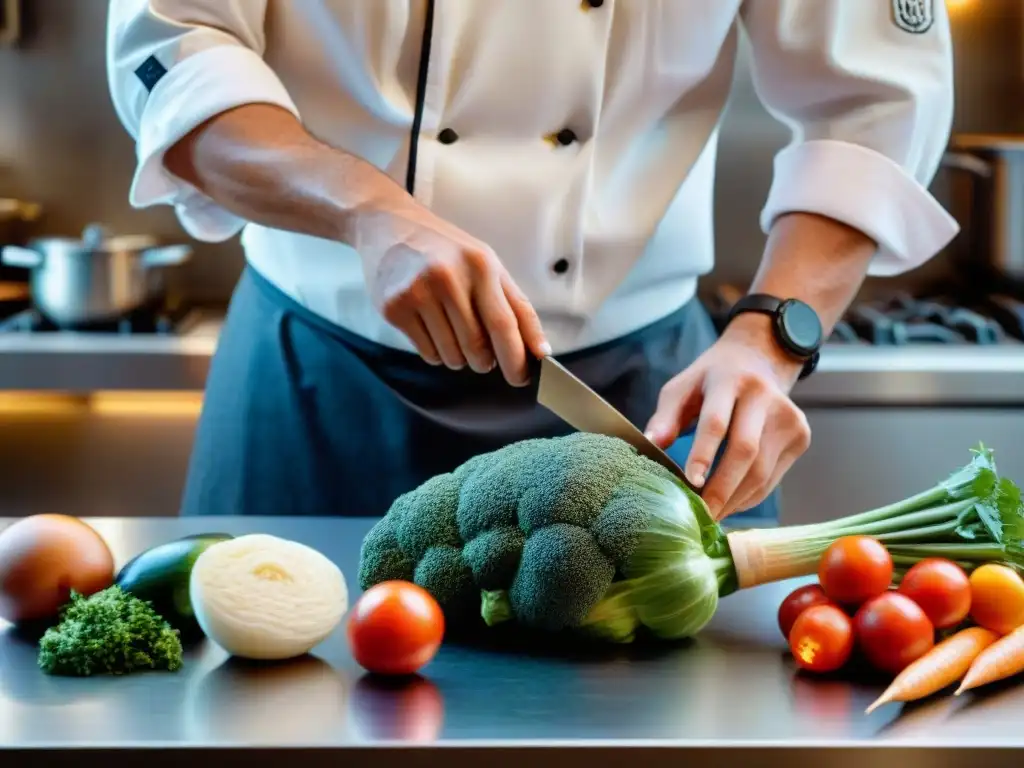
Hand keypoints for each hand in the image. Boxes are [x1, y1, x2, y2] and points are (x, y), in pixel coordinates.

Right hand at [353, 199, 550, 385]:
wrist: (389, 227)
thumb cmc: (448, 251)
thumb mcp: (486, 263)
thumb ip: (515, 305)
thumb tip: (540, 350)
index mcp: (480, 265)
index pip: (503, 323)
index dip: (516, 357)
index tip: (522, 377)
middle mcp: (448, 278)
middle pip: (477, 347)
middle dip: (486, 361)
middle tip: (484, 356)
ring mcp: (417, 293)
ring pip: (452, 356)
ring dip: (460, 358)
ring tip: (452, 330)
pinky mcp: (394, 308)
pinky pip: (428, 354)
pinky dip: (438, 353)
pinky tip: (432, 327)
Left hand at [643, 315, 811, 520]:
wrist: (758, 361)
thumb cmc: (711, 381)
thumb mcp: (682, 388)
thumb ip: (666, 417)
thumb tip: (651, 443)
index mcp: (729, 380)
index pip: (717, 421)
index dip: (703, 454)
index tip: (691, 483)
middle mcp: (765, 396)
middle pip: (745, 451)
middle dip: (721, 488)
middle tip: (700, 515)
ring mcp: (789, 416)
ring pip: (762, 471)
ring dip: (735, 499)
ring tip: (711, 515)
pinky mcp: (801, 435)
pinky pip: (772, 477)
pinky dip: (749, 496)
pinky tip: (730, 504)